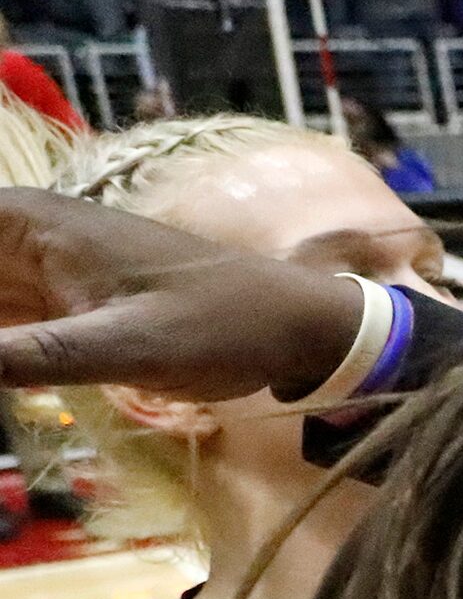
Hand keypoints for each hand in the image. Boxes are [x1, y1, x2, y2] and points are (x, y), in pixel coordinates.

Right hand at [0, 188, 365, 398]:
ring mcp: (38, 273)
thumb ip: (28, 357)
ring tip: (13, 366)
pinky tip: (7, 376)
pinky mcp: (57, 310)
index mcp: (28, 222)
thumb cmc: (223, 323)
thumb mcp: (124, 346)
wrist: (296, 328)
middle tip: (9, 358)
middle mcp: (23, 237)